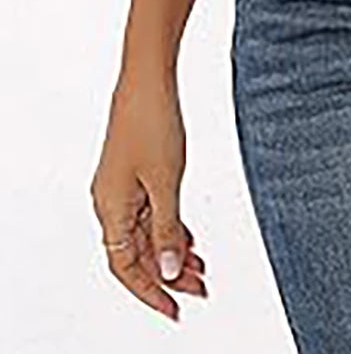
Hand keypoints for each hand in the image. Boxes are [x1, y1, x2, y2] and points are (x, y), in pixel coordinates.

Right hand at [90, 71, 206, 320]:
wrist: (148, 80)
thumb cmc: (152, 122)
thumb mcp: (166, 183)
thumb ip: (167, 229)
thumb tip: (167, 270)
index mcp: (111, 208)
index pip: (126, 267)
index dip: (150, 291)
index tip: (175, 308)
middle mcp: (110, 202)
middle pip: (137, 252)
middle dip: (168, 273)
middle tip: (201, 287)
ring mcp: (122, 187)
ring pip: (147, 232)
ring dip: (172, 251)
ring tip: (201, 267)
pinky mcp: (135, 172)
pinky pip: (151, 212)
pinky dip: (171, 227)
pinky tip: (191, 239)